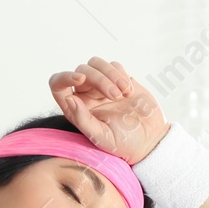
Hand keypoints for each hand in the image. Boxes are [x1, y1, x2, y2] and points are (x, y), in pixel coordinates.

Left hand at [49, 56, 169, 164]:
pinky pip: (114, 65)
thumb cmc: (123, 143)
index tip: (80, 78)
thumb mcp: (101, 137)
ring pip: (96, 63)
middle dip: (99, 79)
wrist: (150, 140)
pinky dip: (121, 75)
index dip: (64, 77)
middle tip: (116, 96)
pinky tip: (130, 92)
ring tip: (124, 92)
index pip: (58, 85)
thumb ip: (82, 119)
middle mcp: (86, 95)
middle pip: (82, 70)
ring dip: (111, 74)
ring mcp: (102, 85)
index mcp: (76, 109)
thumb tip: (69, 97)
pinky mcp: (118, 79)